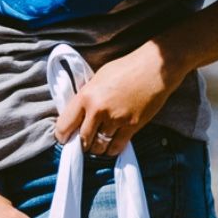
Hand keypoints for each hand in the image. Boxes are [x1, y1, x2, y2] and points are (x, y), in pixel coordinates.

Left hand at [53, 40, 186, 155]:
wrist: (155, 68)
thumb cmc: (126, 68)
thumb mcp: (98, 78)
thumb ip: (86, 97)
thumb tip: (76, 115)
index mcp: (86, 96)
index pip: (64, 125)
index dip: (63, 136)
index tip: (65, 139)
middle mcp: (98, 110)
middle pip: (82, 140)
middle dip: (82, 144)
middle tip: (84, 143)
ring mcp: (116, 119)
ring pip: (99, 146)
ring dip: (97, 148)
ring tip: (98, 144)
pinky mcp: (131, 126)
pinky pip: (116, 147)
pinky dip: (111, 150)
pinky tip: (111, 146)